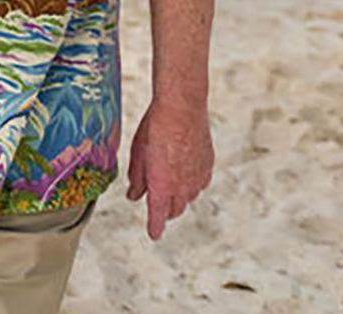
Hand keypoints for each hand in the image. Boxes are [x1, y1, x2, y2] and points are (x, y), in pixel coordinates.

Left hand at [126, 99, 213, 240]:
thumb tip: (135, 195)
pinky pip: (199, 183)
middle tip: (157, 208)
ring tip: (169, 187)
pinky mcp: (208, 166)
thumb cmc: (156, 127)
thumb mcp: (139, 153)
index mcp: (163, 185)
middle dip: (165, 211)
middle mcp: (183, 187)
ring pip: (188, 198)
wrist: (183, 108)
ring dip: (178, 197)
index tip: (153, 234)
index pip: (158, 215)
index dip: (155, 227)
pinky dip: (191, 183)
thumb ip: (137, 178)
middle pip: (174, 209)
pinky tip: (184, 174)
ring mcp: (198, 177)